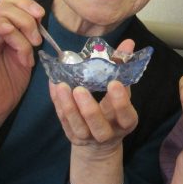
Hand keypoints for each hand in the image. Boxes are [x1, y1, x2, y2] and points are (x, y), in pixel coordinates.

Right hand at [0, 0, 43, 122]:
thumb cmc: (11, 81)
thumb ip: (29, 35)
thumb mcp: (26, 53)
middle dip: (26, 19)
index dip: (26, 3)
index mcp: (2, 29)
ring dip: (19, 31)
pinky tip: (8, 33)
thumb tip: (39, 19)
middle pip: (4, 6)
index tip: (41, 15)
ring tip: (28, 52)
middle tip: (37, 40)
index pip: (10, 2)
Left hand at [49, 39, 137, 158]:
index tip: (113, 83)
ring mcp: (87, 137)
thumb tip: (128, 43)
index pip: (126, 115)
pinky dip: (57, 103)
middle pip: (99, 127)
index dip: (121, 102)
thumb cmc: (113, 110)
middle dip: (89, 110)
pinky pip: (62, 119)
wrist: (99, 141)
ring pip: (77, 126)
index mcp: (125, 123)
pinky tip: (54, 86)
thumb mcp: (121, 92)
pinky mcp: (71, 135)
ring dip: (68, 106)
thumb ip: (123, 69)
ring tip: (61, 85)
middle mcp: (107, 134)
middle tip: (80, 89)